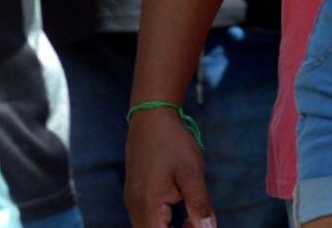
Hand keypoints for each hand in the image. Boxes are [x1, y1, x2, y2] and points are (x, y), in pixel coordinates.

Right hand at [124, 102, 215, 227]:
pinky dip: (163, 224)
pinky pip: (146, 220)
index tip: (198, 227)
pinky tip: (180, 214)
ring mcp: (132, 201)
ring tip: (192, 221)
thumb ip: (199, 205)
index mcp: (147, 206)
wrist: (152, 115)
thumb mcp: (191, 172)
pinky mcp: (134, 195)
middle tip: (197, 224)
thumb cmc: (172, 142)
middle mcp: (135, 207)